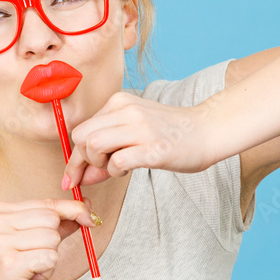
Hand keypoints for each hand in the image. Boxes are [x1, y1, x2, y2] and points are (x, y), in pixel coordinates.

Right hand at [0, 198, 97, 279]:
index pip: (47, 203)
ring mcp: (1, 242)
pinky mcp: (9, 263)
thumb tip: (86, 206)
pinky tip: (31, 276)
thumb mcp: (35, 241)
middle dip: (55, 240)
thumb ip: (58, 223)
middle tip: (37, 257)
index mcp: (0, 211)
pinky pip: (50, 257)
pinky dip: (48, 270)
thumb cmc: (14, 270)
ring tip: (32, 268)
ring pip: (52, 238)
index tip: (89, 217)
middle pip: (52, 219)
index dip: (72, 209)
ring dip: (51, 258)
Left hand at [62, 91, 213, 188]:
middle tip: (98, 171)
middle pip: (81, 136)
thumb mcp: (134, 133)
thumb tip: (80, 176)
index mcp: (119, 102)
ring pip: (93, 145)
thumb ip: (106, 150)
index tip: (72, 177)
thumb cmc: (170, 134)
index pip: (81, 129)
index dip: (73, 157)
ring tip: (115, 167)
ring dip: (98, 165)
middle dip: (82, 160)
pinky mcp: (153, 148)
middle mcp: (127, 110)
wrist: (208, 131)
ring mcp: (140, 128)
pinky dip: (115, 171)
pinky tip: (128, 169)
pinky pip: (117, 161)